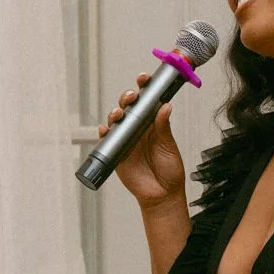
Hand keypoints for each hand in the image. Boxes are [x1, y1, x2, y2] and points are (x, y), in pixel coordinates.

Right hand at [97, 75, 185, 209]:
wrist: (162, 195)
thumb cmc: (169, 171)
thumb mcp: (168, 146)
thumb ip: (164, 127)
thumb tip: (165, 106)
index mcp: (152, 124)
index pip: (146, 101)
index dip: (144, 88)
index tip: (144, 78)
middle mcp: (138, 129)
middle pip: (128, 107)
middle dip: (127, 98)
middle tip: (131, 97)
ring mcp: (126, 140)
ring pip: (116, 121)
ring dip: (115, 113)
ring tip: (119, 113)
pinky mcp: (117, 154)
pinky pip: (107, 140)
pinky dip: (104, 133)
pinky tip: (105, 129)